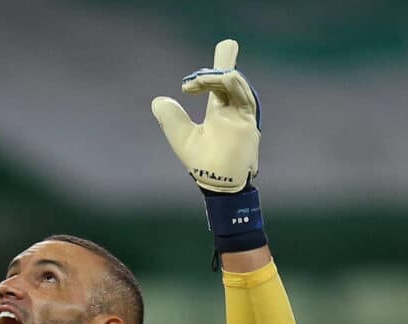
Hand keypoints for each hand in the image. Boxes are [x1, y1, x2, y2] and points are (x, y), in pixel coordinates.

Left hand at [151, 39, 259, 193]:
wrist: (217, 183)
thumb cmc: (202, 164)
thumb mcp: (181, 136)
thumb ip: (171, 118)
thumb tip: (158, 100)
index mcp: (219, 113)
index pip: (219, 85)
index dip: (219, 67)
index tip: (217, 55)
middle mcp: (232, 110)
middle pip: (230, 79)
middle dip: (219, 66)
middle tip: (190, 80)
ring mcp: (242, 115)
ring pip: (234, 84)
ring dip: (215, 77)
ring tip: (193, 83)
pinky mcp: (249, 121)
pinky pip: (244, 96)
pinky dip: (230, 84)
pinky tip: (215, 80)